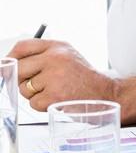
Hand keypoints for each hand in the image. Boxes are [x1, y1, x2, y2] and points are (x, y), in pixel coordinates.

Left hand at [9, 40, 135, 123]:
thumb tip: (10, 65)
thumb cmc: (86, 79)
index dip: (11, 58)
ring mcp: (54, 76)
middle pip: (18, 68)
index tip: (9, 67)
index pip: (22, 47)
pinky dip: (43, 105)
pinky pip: (33, 103)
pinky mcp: (54, 95)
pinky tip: (59, 100)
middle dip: (23, 80)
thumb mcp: (68, 58)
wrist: (108, 95)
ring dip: (35, 94)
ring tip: (55, 92)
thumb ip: (43, 57)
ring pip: (24, 88)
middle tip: (39, 85)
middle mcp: (56, 58)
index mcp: (58, 46)